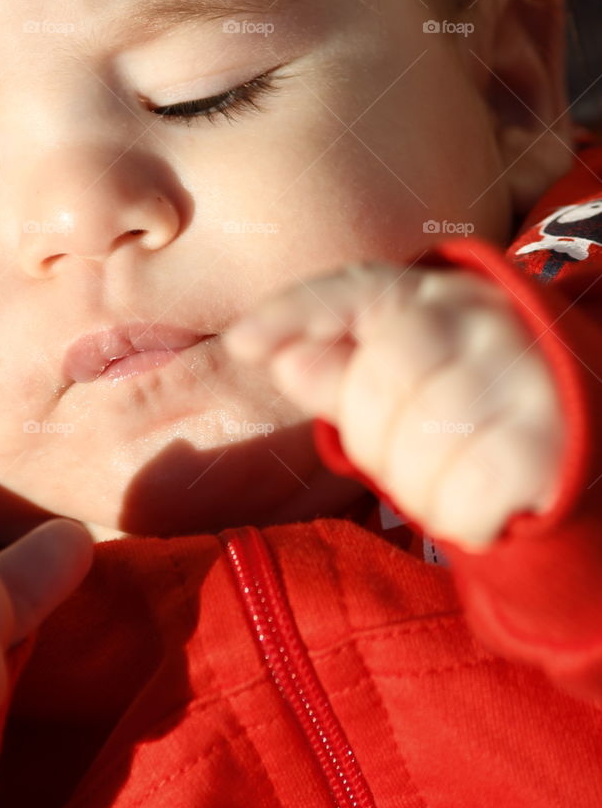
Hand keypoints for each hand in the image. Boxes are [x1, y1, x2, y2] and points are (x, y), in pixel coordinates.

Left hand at [221, 261, 566, 550]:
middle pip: (377, 386)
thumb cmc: (471, 405)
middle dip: (374, 443)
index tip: (239, 344)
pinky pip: (468, 495)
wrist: (587, 429)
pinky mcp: (553, 437)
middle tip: (408, 454)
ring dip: (420, 490)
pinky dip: (463, 518)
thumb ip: (340, 369)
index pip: (353, 290)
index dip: (293, 313)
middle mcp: (481, 319)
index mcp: (433, 296)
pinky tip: (484, 505)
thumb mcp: (405, 376)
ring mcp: (522, 374)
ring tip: (450, 477)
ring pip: (419, 450)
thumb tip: (280, 360)